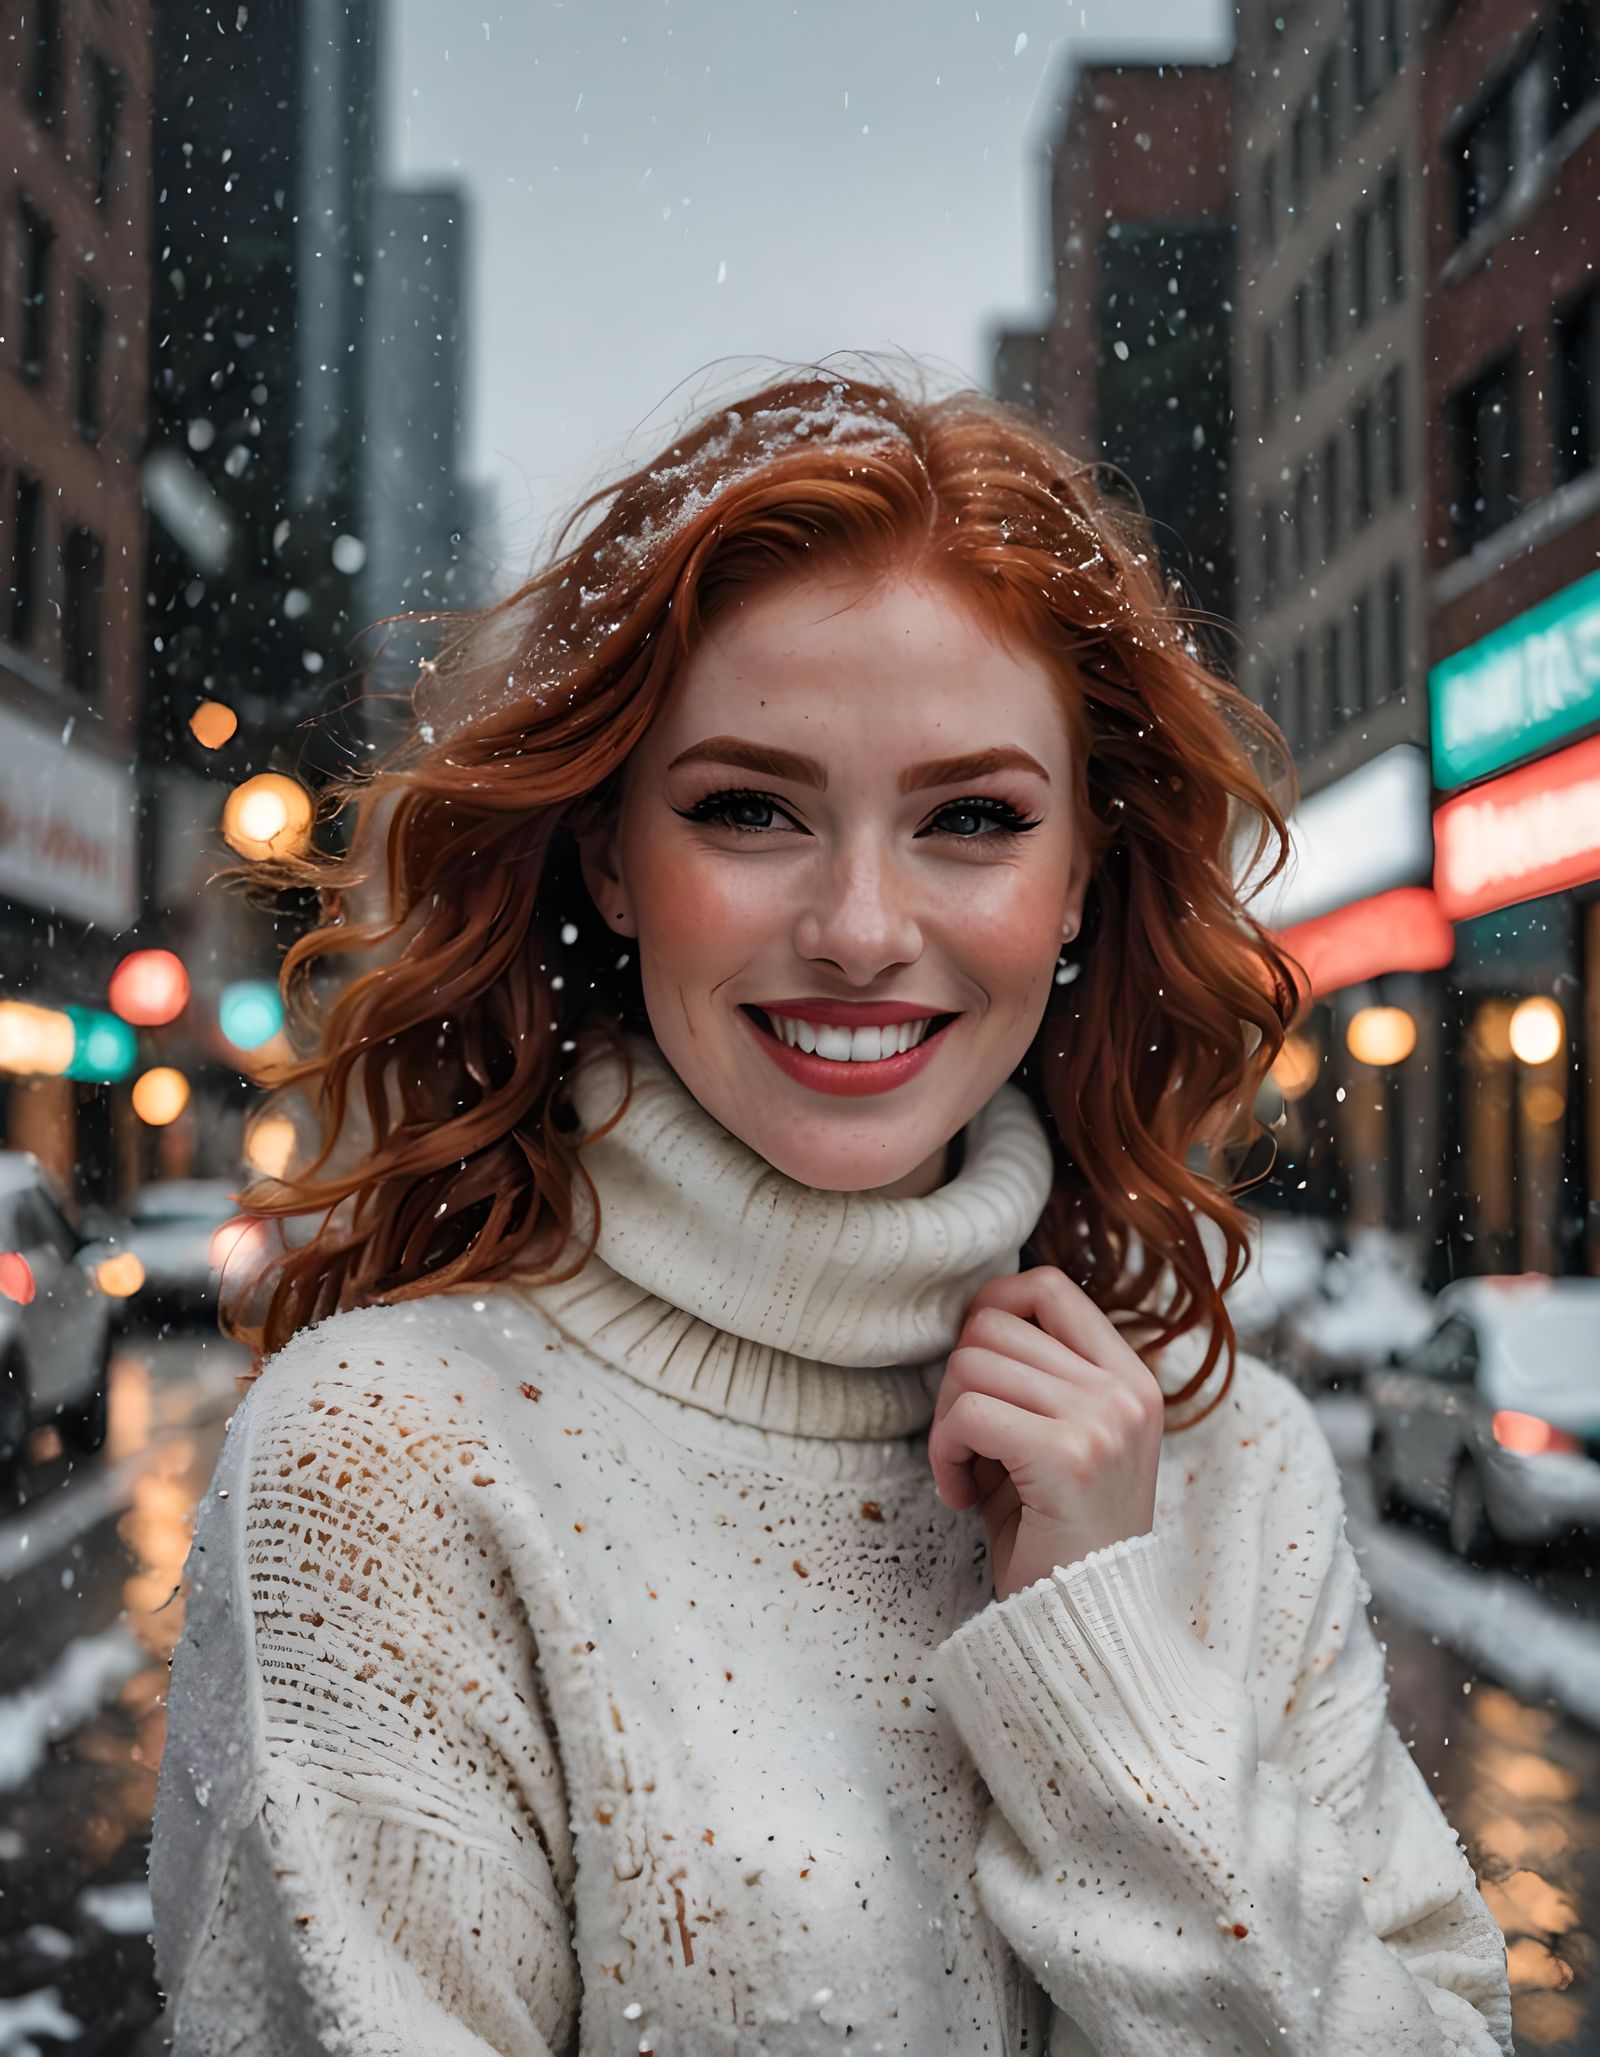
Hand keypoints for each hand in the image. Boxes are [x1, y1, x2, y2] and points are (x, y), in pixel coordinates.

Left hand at [928, 1266, 1165, 1603]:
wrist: (1086, 1626)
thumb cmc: (1055, 1532)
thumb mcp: (1055, 1438)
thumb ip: (1028, 1376)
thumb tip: (971, 1316)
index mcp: (1129, 1377)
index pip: (1047, 1287)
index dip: (990, 1312)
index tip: (974, 1373)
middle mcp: (1124, 1390)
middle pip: (994, 1324)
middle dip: (956, 1380)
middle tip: (964, 1441)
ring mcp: (1103, 1420)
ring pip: (971, 1364)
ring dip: (946, 1422)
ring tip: (964, 1472)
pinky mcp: (1068, 1457)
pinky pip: (968, 1414)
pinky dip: (944, 1453)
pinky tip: (960, 1494)